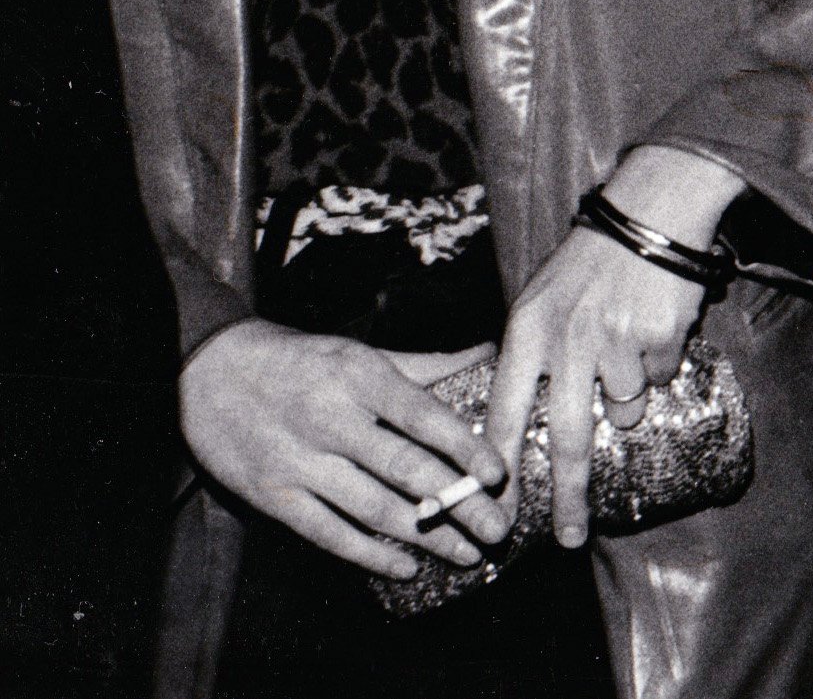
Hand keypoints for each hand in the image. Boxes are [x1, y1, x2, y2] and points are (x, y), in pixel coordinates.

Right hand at [179, 323, 510, 577]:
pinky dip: (368, 554)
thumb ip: (425, 364)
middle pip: (405, 469)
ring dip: (424, 536)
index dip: (464, 448)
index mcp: (359, 377)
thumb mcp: (360, 352)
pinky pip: (327, 533)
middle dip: (457, 503)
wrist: (208, 372)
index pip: (423, 417)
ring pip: (371, 508)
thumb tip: (487, 355)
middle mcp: (331, 420)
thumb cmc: (299, 359)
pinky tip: (405, 567)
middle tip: (497, 528)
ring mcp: (299, 461)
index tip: (497, 474)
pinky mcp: (272, 495)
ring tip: (465, 554)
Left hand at [486, 145, 740, 548]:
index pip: (501, 414)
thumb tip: (511, 424)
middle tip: (571, 538)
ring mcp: (615, 338)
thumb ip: (528, 353)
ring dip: (627, 399)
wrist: (651, 208)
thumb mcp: (539, 297)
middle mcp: (566, 339)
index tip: (496, 513)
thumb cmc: (591, 259)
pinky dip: (658, 364)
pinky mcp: (658, 334)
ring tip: (627, 352)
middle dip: (567, 495)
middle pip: (563, 437)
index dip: (496, 468)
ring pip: (622, 407)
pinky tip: (652, 325)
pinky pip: (659, 376)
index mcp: (526, 330)